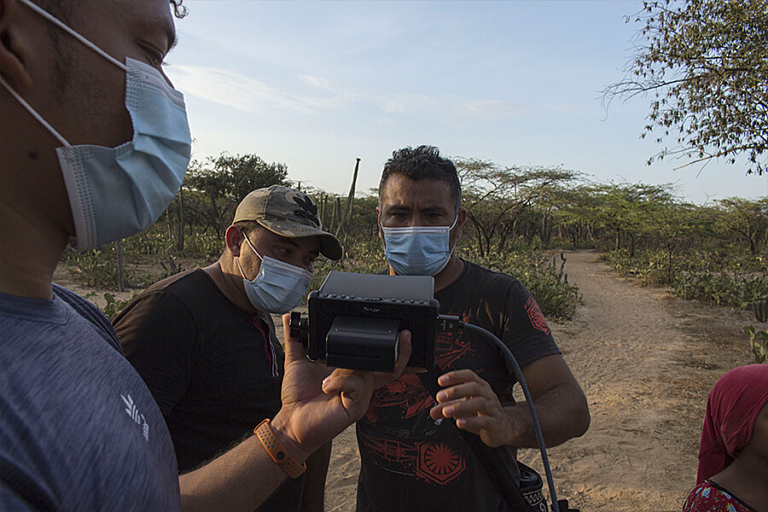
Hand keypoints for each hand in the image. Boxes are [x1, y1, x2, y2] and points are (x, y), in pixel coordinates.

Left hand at [272, 314, 411, 460]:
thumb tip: (292, 317)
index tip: (404, 332)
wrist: (291, 422)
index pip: (376, 356)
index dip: (395, 347)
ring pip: (369, 370)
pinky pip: (359, 384)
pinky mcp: (358, 406)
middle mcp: (360, 382)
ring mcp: (361, 395)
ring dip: (346, 369)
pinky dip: (341, 381)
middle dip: (403, 351)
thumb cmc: (298, 397)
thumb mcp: (296, 361)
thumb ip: (296, 338)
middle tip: (405, 335)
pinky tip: (326, 387)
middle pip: (392, 365)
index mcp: (351, 370)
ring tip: (326, 378)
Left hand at [429, 369, 521, 447]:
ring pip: (479, 403)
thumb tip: (432, 412)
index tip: (440, 381)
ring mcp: (493, 408)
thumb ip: (447, 408)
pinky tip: (459, 423)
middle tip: (440, 397)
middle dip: (455, 391)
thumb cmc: (482, 414)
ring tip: (446, 411)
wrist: (504, 428)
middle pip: (474, 387)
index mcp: (480, 386)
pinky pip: (484, 421)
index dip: (455, 376)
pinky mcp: (496, 423)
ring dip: (460, 406)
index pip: (469, 376)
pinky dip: (471, 422)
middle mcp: (488, 394)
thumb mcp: (463, 409)